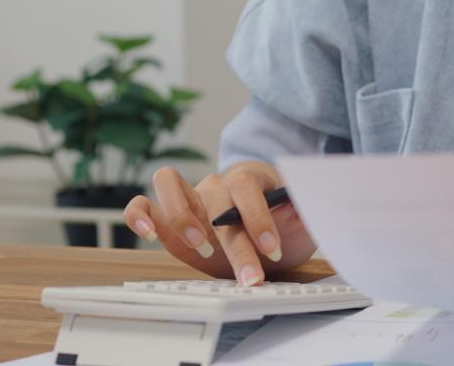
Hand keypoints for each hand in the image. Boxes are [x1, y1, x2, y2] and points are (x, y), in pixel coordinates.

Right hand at [123, 163, 316, 285]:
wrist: (268, 239)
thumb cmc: (285, 226)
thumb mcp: (302, 223)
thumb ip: (307, 213)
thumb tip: (314, 205)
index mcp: (251, 177)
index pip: (246, 184)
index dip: (257, 215)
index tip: (272, 248)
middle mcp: (217, 183)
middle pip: (216, 197)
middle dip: (235, 241)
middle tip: (250, 276)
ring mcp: (190, 196)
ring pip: (168, 181)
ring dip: (181, 215)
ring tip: (201, 247)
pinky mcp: (166, 216)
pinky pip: (142, 203)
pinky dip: (139, 214)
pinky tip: (150, 235)